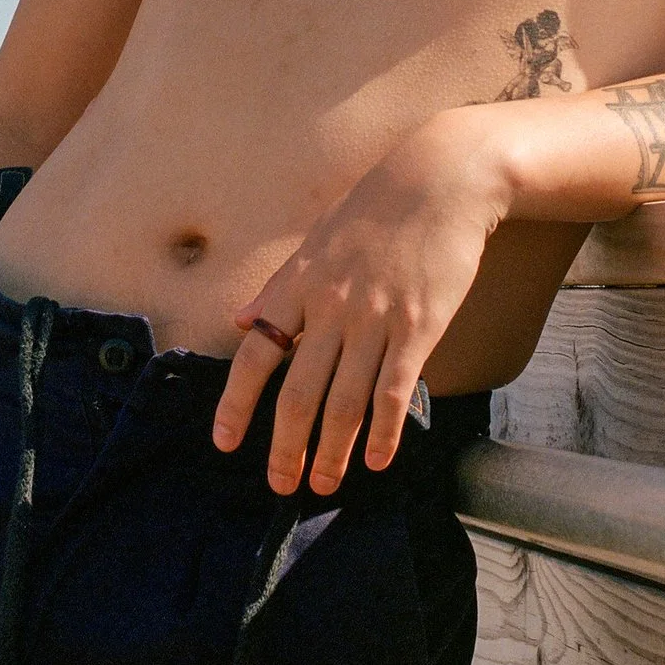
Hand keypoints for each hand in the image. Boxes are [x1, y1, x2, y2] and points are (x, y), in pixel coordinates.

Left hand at [211, 110, 508, 495]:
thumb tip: (240, 319)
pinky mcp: (419, 326)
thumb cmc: (378, 207)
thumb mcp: (316, 239)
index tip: (224, 442)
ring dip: (333, 450)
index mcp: (299, 283)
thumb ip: (278, 285)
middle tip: (281, 485)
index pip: (256, 353)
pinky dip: (384, 431)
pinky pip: (395, 391)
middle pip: (298, 391)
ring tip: (325, 483)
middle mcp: (331, 306)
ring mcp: (376, 318)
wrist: (441, 179)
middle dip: (286, 446)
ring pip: (345, 401)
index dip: (236, 403)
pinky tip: (378, 459)